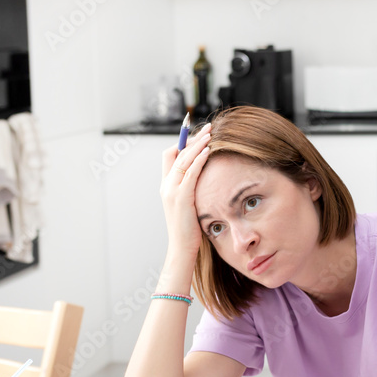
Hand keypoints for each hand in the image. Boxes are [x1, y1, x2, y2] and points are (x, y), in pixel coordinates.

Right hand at [160, 124, 210, 263]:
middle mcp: (166, 185)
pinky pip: (190, 172)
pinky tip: (209, 150)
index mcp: (166, 186)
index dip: (183, 143)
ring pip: (183, 159)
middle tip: (207, 127)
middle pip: (176, 152)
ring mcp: (172, 191)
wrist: (182, 248)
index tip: (198, 135)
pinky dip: (199, 158)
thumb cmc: (188, 230)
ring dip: (197, 143)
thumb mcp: (188, 206)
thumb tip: (205, 180)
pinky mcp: (181, 197)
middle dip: (192, 137)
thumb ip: (191, 191)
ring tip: (210, 133)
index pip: (170, 155)